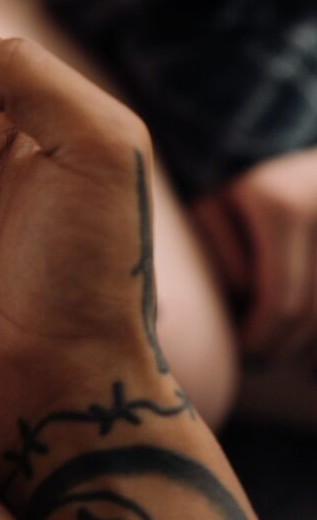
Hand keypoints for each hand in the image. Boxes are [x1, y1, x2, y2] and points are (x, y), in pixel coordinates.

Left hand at [194, 149, 316, 362]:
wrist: (296, 160)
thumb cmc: (241, 188)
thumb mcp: (212, 205)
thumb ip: (219, 251)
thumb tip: (244, 298)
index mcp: (283, 209)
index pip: (279, 299)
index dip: (262, 336)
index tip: (242, 350)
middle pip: (312, 313)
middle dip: (284, 345)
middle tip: (258, 359)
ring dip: (310, 345)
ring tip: (283, 353)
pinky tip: (307, 350)